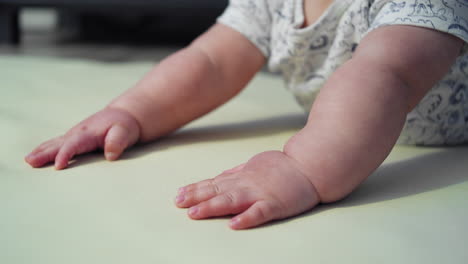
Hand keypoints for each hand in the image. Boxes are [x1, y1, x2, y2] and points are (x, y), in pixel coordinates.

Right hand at [25, 107, 140, 169]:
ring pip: (55, 143)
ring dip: (41, 151)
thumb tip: (111, 154)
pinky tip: (36, 155)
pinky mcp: (74, 138)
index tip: (58, 166)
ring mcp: (74, 135)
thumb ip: (118, 141)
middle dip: (44, 153)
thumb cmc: (124, 126)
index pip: (74, 145)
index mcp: (88, 133)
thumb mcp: (125, 132)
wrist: (122, 116)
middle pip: (59, 144)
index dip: (66, 155)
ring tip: (28, 160)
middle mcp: (78, 133)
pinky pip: (56, 143)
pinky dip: (45, 148)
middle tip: (30, 161)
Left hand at [175, 151, 319, 228]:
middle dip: (196, 197)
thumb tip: (219, 177)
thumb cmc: (282, 166)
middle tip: (178, 202)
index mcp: (242, 176)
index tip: (178, 194)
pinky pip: (259, 212)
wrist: (310, 165)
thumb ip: (236, 173)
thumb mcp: (254, 164)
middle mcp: (247, 184)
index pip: (214, 183)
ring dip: (212, 206)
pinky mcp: (275, 204)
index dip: (196, 188)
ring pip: (232, 200)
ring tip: (195, 213)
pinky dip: (246, 218)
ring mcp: (260, 193)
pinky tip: (233, 225)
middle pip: (217, 191)